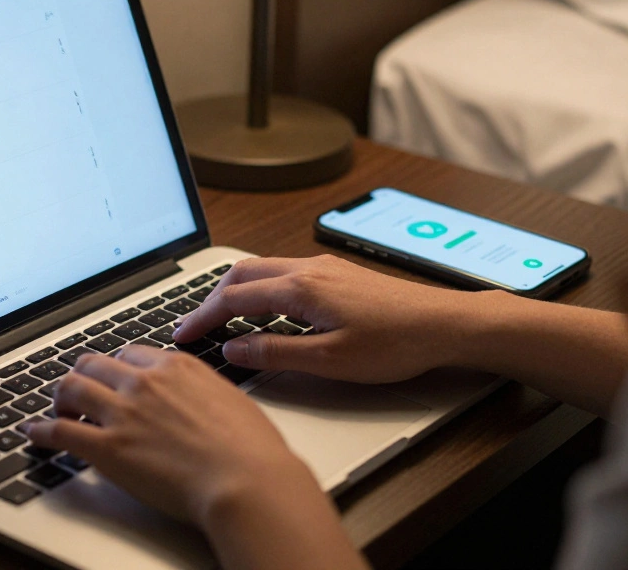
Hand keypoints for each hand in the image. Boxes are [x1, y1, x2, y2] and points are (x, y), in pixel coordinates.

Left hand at [25, 345, 318, 526]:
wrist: (246, 480)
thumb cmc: (251, 450)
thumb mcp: (230, 399)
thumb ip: (202, 391)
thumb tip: (196, 397)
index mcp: (176, 366)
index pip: (129, 353)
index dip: (116, 368)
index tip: (111, 378)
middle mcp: (145, 382)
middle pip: (94, 363)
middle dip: (83, 376)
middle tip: (79, 392)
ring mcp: (123, 413)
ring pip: (71, 387)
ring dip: (60, 398)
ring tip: (58, 411)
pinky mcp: (107, 447)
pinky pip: (60, 430)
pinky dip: (41, 430)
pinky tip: (35, 434)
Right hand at [173, 255, 510, 383]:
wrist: (445, 324)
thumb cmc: (396, 344)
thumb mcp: (330, 361)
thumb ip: (276, 353)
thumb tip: (234, 350)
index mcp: (300, 287)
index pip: (234, 299)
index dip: (201, 318)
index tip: (182, 335)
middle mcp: (308, 268)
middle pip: (241, 274)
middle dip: (210, 298)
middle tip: (192, 325)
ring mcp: (324, 267)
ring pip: (263, 269)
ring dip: (235, 290)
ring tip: (219, 318)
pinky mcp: (337, 274)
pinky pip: (284, 272)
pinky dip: (260, 288)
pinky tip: (265, 310)